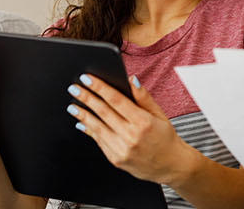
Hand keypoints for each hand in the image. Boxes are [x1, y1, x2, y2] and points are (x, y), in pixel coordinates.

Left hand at [66, 73, 202, 185]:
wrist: (171, 165)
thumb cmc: (165, 138)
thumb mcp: (159, 114)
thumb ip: (143, 97)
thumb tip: (131, 80)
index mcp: (143, 122)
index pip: (116, 100)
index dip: (99, 88)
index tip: (87, 78)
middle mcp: (131, 136)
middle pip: (103, 112)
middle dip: (86, 98)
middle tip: (74, 89)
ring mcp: (122, 150)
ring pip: (97, 128)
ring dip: (82, 115)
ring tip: (73, 105)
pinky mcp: (116, 160)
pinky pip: (99, 142)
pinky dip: (89, 130)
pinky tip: (82, 122)